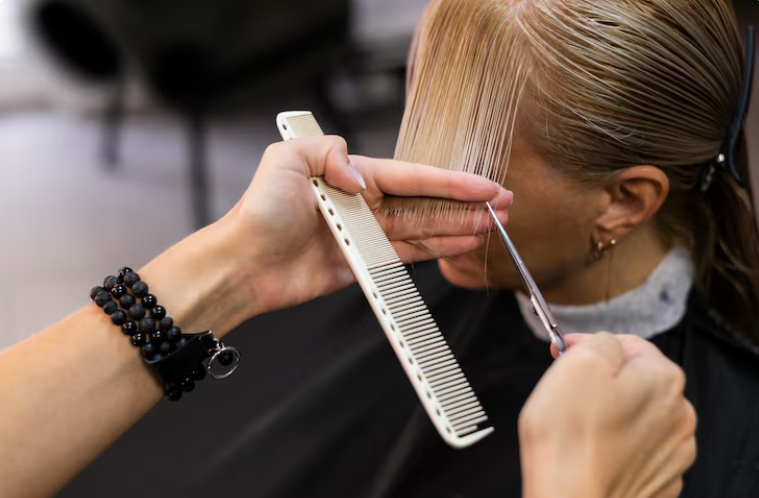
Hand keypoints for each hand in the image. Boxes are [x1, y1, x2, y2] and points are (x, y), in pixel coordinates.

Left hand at [225, 136, 511, 315]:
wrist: (244, 264)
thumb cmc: (259, 212)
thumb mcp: (288, 160)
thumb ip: (330, 153)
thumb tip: (363, 177)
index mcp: (353, 174)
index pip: (415, 177)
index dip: (454, 182)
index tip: (487, 186)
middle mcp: (364, 203)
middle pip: (428, 203)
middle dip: (467, 205)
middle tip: (503, 208)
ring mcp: (366, 235)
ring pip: (424, 229)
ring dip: (458, 228)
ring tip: (493, 228)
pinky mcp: (362, 264)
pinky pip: (407, 256)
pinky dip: (435, 252)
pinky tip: (460, 246)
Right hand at [519, 333, 696, 497]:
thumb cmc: (570, 438)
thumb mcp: (578, 362)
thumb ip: (601, 340)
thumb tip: (606, 343)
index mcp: (662, 377)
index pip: (627, 343)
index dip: (590, 345)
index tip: (565, 354)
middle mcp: (678, 413)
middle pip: (636, 379)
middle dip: (603, 380)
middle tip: (568, 391)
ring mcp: (672, 451)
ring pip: (637, 414)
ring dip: (611, 413)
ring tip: (579, 425)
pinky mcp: (660, 479)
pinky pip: (637, 448)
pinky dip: (616, 445)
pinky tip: (593, 450)